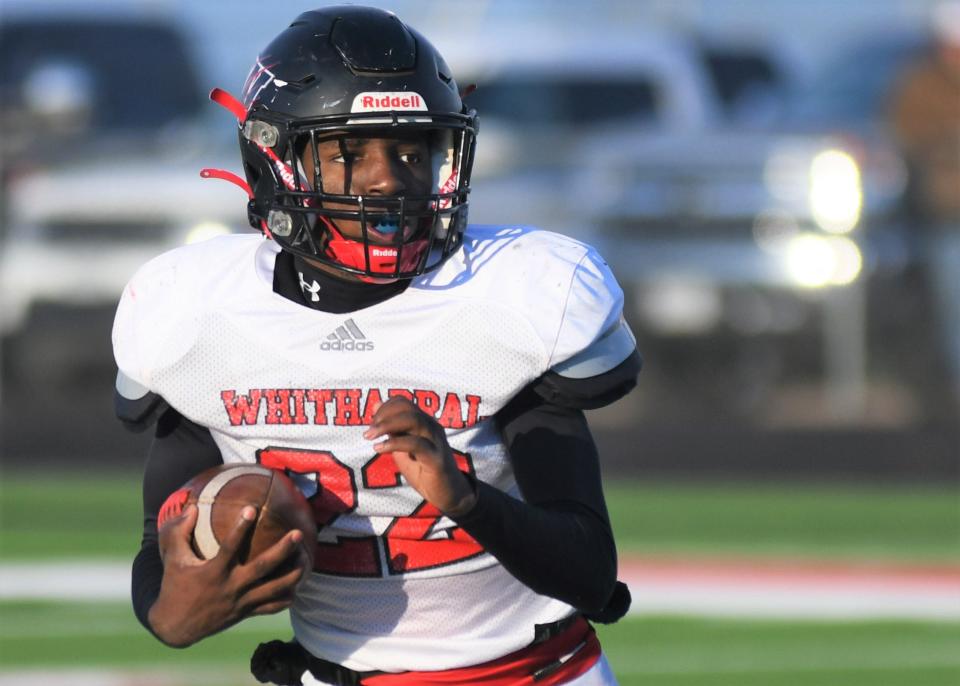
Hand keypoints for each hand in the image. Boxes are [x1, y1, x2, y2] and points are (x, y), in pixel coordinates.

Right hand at [150, 503, 305, 647]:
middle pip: (262, 568)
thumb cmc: (174, 586)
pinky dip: (285, 599)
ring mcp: (240, 602)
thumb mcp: (172, 559)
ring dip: (292, 575)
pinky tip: (297, 588)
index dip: (241, 528)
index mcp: (213, 572)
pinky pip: (270, 607)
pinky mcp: (245, 613)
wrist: (175, 627)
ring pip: (273, 589)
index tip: (252, 508)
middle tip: (298, 534)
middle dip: (282, 551)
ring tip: (306, 559)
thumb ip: (178, 532)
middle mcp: (230, 587)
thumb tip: (193, 507)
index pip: (230, 547)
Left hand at [364, 396, 476, 515]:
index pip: (403, 402)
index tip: (371, 424)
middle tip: (369, 432)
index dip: (384, 409)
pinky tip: (380, 449)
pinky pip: (415, 443)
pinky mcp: (436, 458)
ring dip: (387, 425)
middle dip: (383, 415)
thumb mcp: (403, 448)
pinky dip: (394, 443)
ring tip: (370, 436)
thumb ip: (392, 429)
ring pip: (413, 420)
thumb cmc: (424, 470)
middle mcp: (431, 427)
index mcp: (424, 422)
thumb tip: (376, 406)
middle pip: (407, 408)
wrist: (448, 494)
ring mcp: (435, 441)